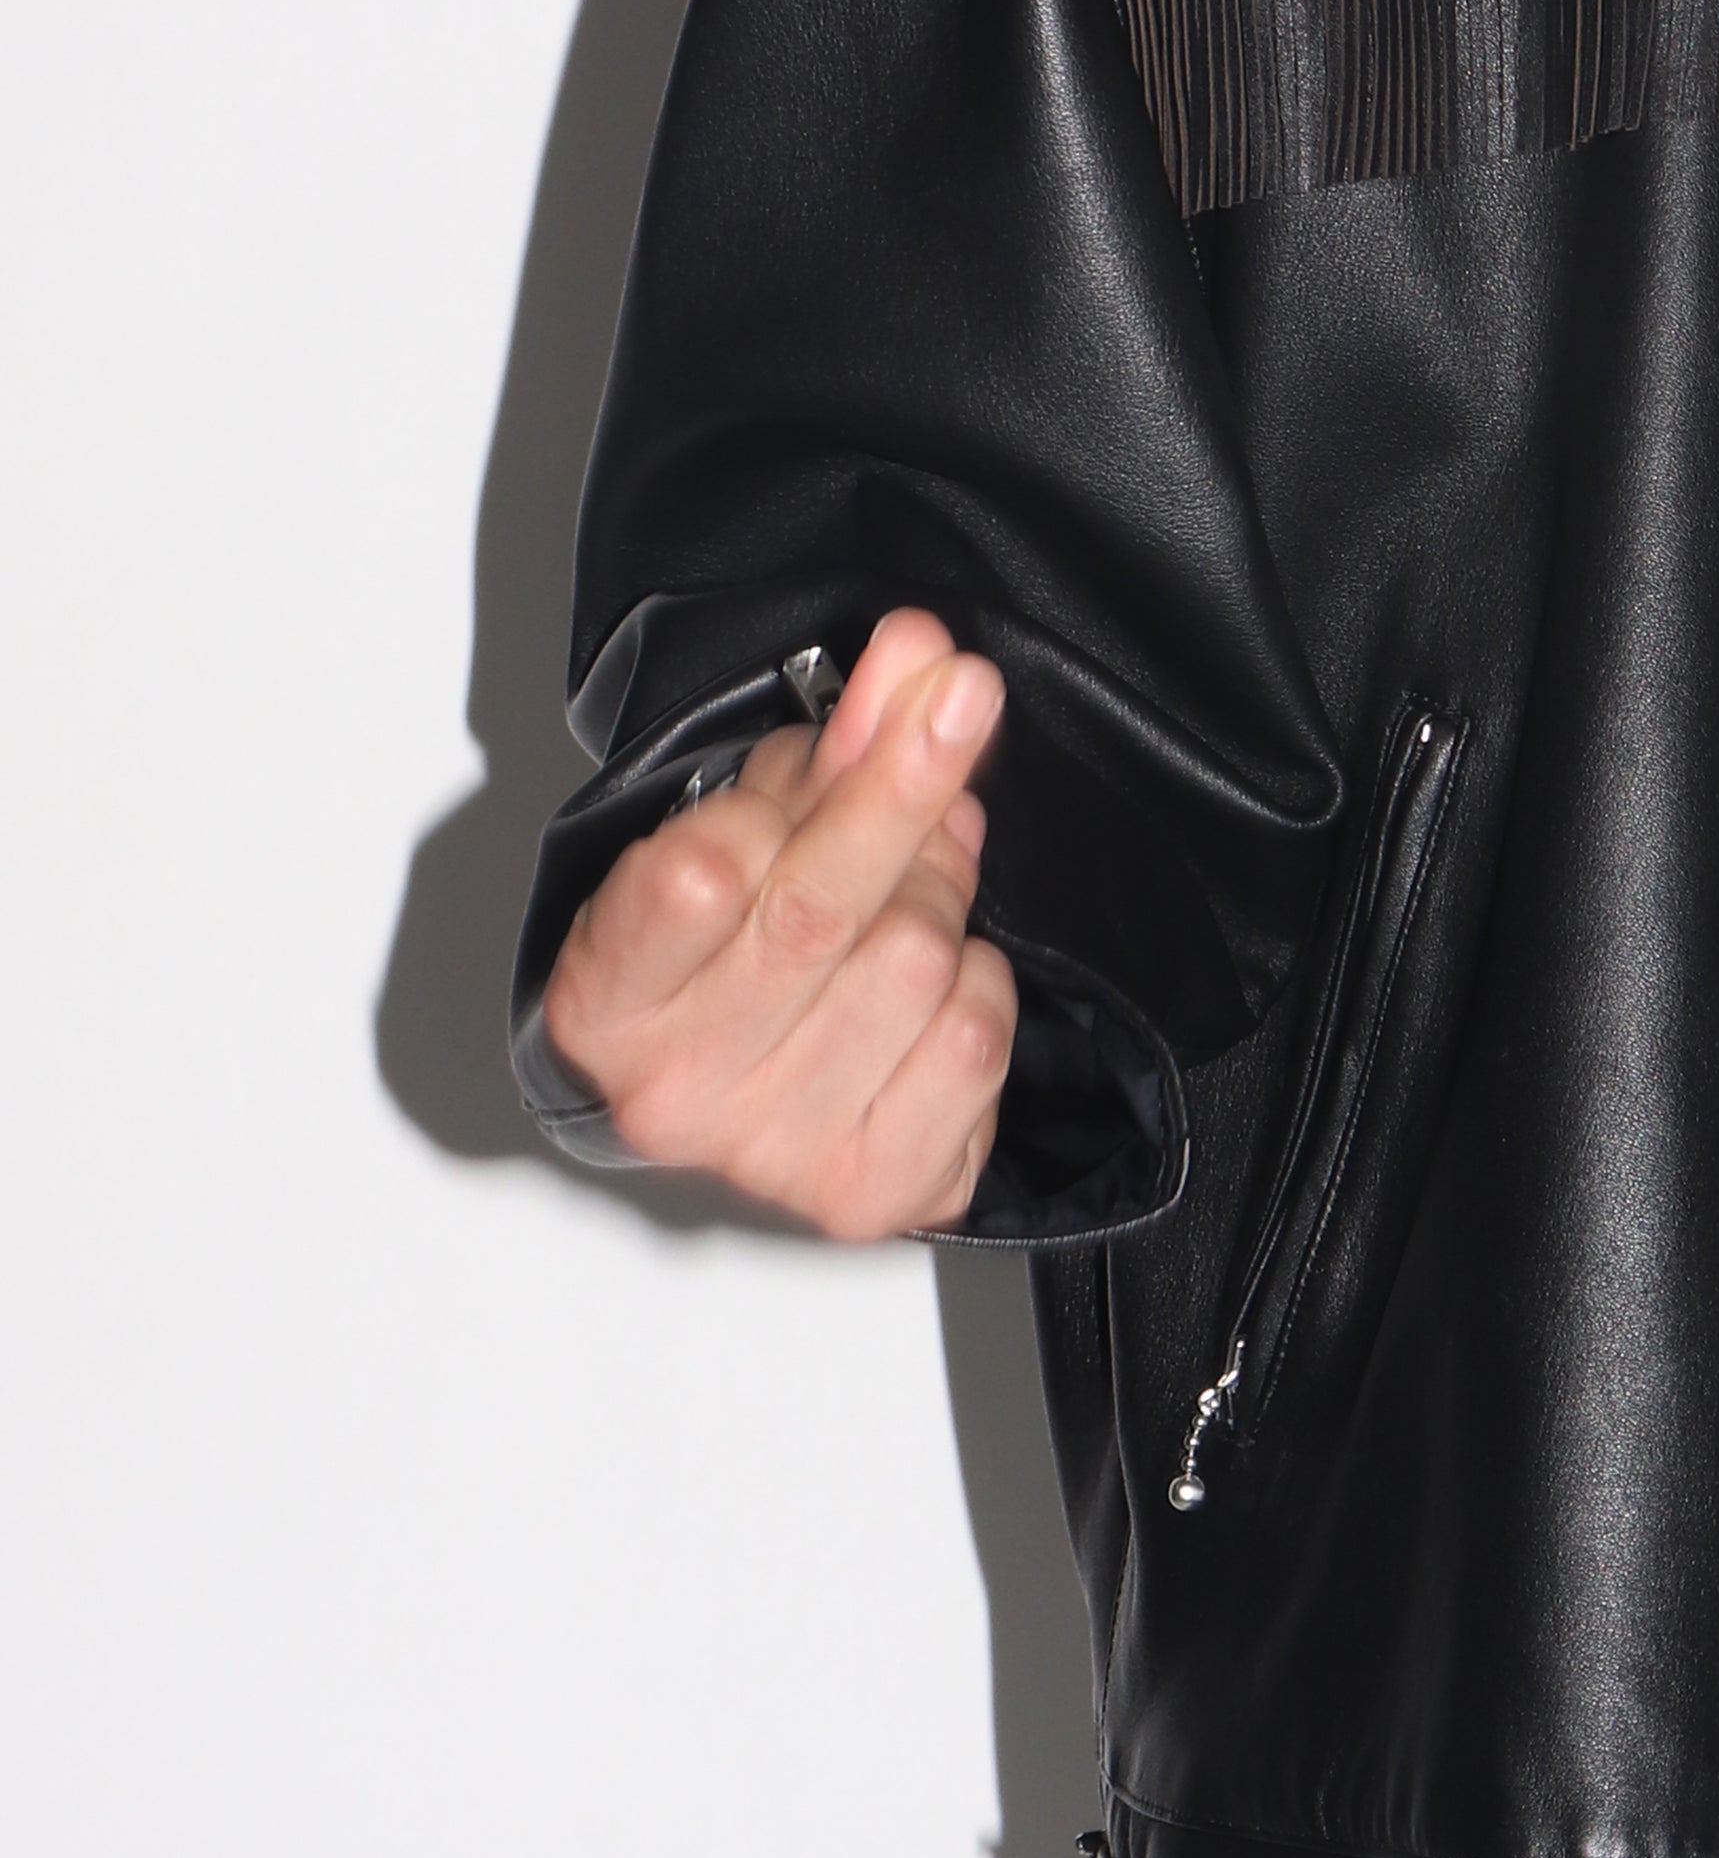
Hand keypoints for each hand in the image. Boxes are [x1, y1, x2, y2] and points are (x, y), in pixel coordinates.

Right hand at [541, 609, 1020, 1235]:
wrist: (709, 1106)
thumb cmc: (709, 957)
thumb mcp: (732, 835)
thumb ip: (819, 750)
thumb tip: (918, 662)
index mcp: (602, 1002)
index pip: (701, 872)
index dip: (816, 772)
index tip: (899, 687)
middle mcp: (675, 1096)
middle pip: (821, 911)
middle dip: (908, 782)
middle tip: (963, 697)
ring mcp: (773, 1159)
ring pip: (913, 963)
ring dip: (936, 893)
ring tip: (912, 881)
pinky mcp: (871, 1195)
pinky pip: (972, 1041)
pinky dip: (976, 984)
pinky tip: (933, 981)